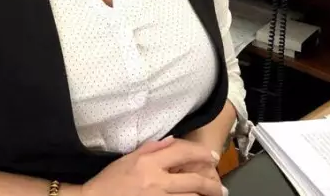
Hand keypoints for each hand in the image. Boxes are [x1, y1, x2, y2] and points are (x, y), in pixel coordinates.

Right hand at [80, 137, 224, 195]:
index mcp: (149, 163)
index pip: (183, 153)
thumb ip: (152, 149)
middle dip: (212, 184)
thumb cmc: (109, 181)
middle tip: (220, 188)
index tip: (212, 158)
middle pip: (194, 181)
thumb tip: (173, 141)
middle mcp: (156, 181)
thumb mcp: (128, 158)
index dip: (202, 154)